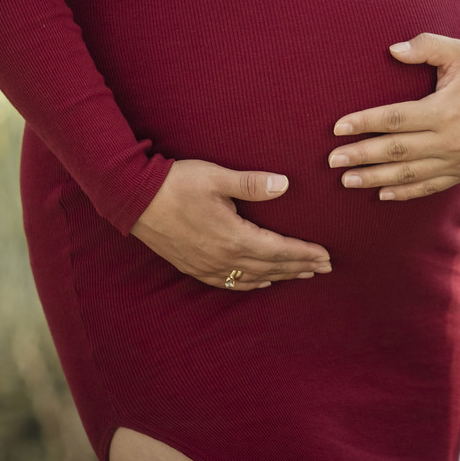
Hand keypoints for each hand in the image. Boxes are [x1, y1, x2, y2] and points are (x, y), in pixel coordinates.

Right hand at [131, 159, 331, 290]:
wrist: (133, 198)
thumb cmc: (176, 183)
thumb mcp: (217, 177)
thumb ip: (252, 183)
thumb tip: (285, 185)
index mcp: (234, 237)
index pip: (280, 250)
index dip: (305, 254)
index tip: (326, 256)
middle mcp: (223, 258)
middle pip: (271, 267)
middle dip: (300, 267)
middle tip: (325, 268)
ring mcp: (207, 265)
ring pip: (252, 277)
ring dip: (280, 276)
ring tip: (301, 275)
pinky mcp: (193, 266)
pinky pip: (228, 283)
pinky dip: (250, 283)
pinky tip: (260, 282)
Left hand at [328, 32, 459, 200]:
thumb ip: (426, 47)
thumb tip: (392, 50)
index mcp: (445, 110)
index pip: (395, 118)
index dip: (364, 123)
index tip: (337, 127)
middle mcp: (449, 140)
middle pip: (396, 151)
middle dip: (361, 156)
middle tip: (331, 160)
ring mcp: (456, 161)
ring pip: (408, 175)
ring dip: (375, 178)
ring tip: (346, 181)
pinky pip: (428, 188)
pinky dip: (404, 193)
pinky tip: (381, 194)